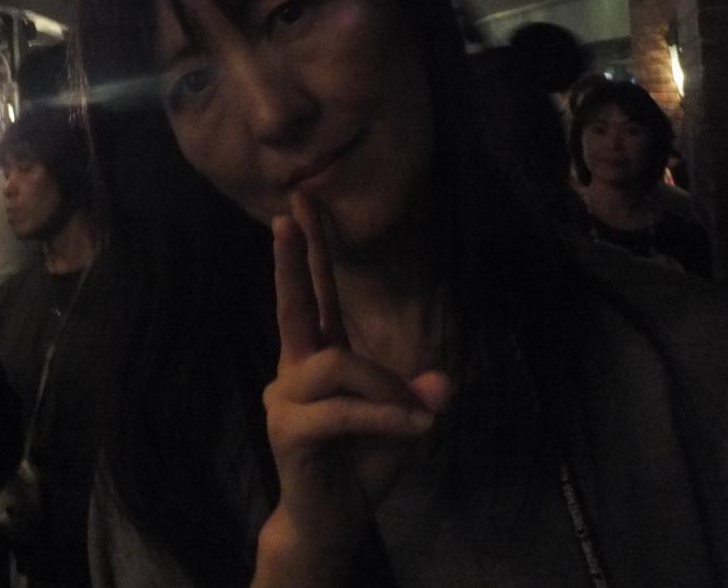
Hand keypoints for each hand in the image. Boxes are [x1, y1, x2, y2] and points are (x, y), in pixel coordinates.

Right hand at [255, 194, 453, 584]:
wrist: (330, 524)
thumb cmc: (361, 467)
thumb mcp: (404, 424)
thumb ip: (417, 396)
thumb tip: (443, 380)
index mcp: (318, 359)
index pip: (314, 295)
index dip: (309, 251)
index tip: (300, 204)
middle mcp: (294, 370)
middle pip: (295, 305)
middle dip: (294, 259)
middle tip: (290, 214)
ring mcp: (285, 398)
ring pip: (339, 364)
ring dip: (385, 388)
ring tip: (413, 418)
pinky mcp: (289, 428)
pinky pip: (345, 409)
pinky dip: (385, 416)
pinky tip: (412, 430)